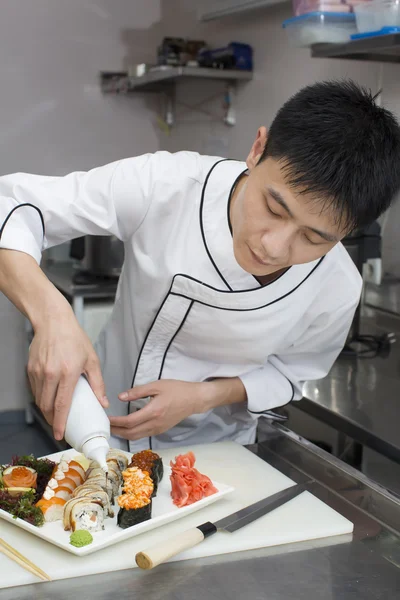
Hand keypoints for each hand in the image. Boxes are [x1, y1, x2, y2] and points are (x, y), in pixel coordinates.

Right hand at [27, 308, 107, 440]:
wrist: (53, 322)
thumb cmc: (74, 338)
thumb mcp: (92, 360)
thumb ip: (98, 383)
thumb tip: (103, 402)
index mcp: (68, 372)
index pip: (62, 404)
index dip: (60, 422)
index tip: (60, 434)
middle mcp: (50, 373)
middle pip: (47, 406)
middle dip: (53, 420)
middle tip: (60, 427)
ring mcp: (38, 371)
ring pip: (39, 399)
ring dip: (46, 411)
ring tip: (55, 415)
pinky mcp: (30, 369)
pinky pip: (35, 390)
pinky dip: (41, 398)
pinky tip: (49, 399)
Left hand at [109, 380, 207, 440]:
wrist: (194, 399)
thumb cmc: (176, 389)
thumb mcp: (157, 386)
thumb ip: (138, 392)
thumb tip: (120, 397)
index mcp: (153, 412)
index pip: (129, 422)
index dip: (116, 422)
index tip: (106, 418)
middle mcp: (155, 424)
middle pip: (130, 433)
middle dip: (116, 431)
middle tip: (105, 425)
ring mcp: (158, 429)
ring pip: (136, 437)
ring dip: (123, 434)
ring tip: (113, 427)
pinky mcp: (160, 430)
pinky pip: (143, 435)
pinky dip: (132, 433)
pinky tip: (127, 427)